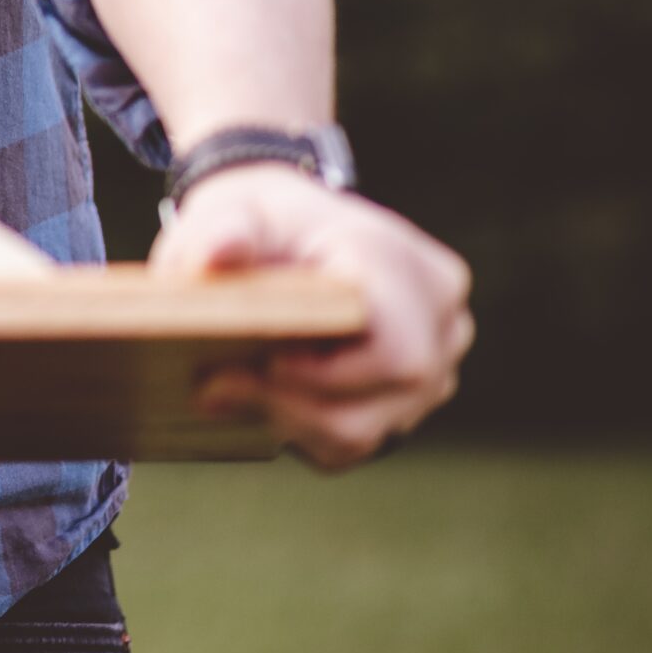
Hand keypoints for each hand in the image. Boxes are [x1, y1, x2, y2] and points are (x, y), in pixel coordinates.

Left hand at [151, 164, 472, 469]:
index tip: (256, 361)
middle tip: (214, 385)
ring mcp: (434, 364)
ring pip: (363, 431)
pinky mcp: (407, 401)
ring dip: (287, 419)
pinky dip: (299, 429)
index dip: (323, 375)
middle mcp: (437, 318)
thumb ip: (223, 228)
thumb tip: (218, 252)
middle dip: (291, 401)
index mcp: (403, 265)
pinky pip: (354, 442)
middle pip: (380, 402)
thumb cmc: (261, 221)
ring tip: (227, 386)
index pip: (395, 353)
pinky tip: (262, 394)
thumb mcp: (232, 210)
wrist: (284, 235)